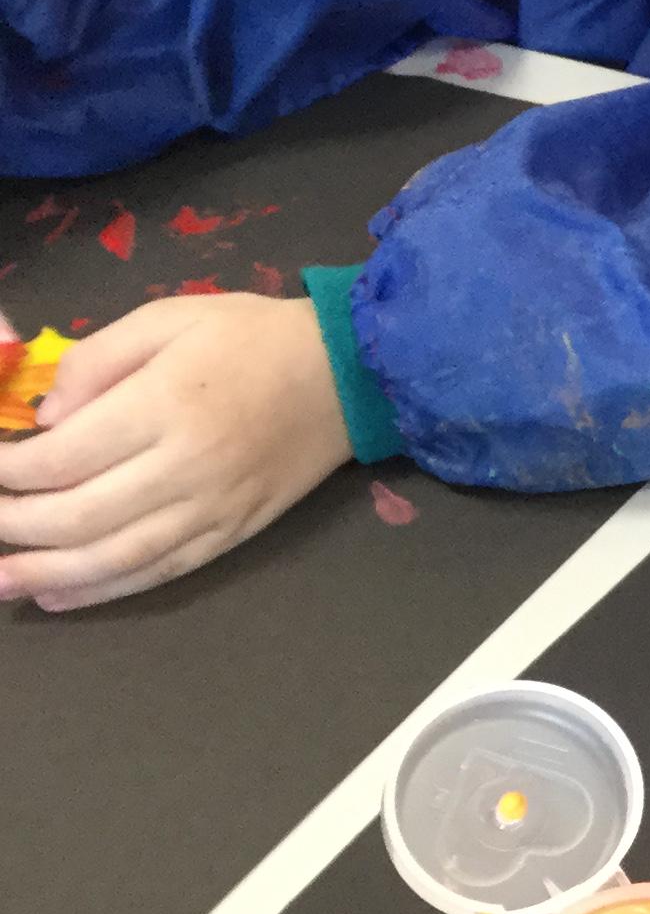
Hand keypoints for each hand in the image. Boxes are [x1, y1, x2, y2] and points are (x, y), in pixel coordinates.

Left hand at [0, 294, 355, 611]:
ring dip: (44, 575)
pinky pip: (161, 572)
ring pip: (115, 557)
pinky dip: (104, 590)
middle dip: (12, 525)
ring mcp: (213, 508)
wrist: (350, 372)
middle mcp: (187, 466)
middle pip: (78, 516)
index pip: (61, 457)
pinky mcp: (234, 532)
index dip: (5, 472)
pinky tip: (57, 597)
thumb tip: (47, 420)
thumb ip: (96, 359)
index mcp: (165, 405)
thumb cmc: (251, 337)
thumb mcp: (167, 317)